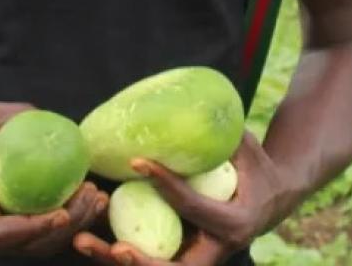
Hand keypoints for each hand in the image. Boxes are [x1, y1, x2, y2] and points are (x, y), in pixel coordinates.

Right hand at [0, 101, 106, 256]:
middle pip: (21, 246)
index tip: (62, 211)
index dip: (32, 229)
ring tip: (95, 200)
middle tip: (92, 195)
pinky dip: (56, 228)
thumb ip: (15, 116)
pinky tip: (80, 205)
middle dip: (63, 227)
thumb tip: (58, 120)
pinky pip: (27, 240)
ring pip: (28, 248)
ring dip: (66, 230)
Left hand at [72, 131, 295, 264]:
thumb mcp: (247, 150)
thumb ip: (225, 134)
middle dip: (141, 262)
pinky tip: (86, 231)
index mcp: (234, 224)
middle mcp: (213, 250)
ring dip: (115, 260)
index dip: (167, 184)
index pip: (194, 206)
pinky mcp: (179, 255)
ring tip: (81, 241)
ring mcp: (195, 257)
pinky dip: (117, 250)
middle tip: (114, 246)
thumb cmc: (257, 169)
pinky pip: (146, 258)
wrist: (271, 202)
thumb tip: (200, 102)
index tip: (138, 161)